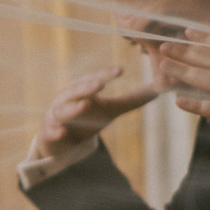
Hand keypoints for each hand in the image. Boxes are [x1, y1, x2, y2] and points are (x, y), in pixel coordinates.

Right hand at [38, 65, 160, 149]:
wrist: (59, 139)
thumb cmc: (87, 118)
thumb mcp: (111, 109)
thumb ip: (133, 100)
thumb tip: (159, 90)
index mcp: (83, 89)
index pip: (95, 79)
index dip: (106, 74)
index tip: (121, 71)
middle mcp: (68, 98)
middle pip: (77, 90)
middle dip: (88, 86)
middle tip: (100, 83)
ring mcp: (57, 115)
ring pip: (64, 110)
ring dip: (74, 107)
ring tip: (85, 105)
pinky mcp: (50, 133)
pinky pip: (51, 132)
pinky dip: (55, 131)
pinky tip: (62, 132)